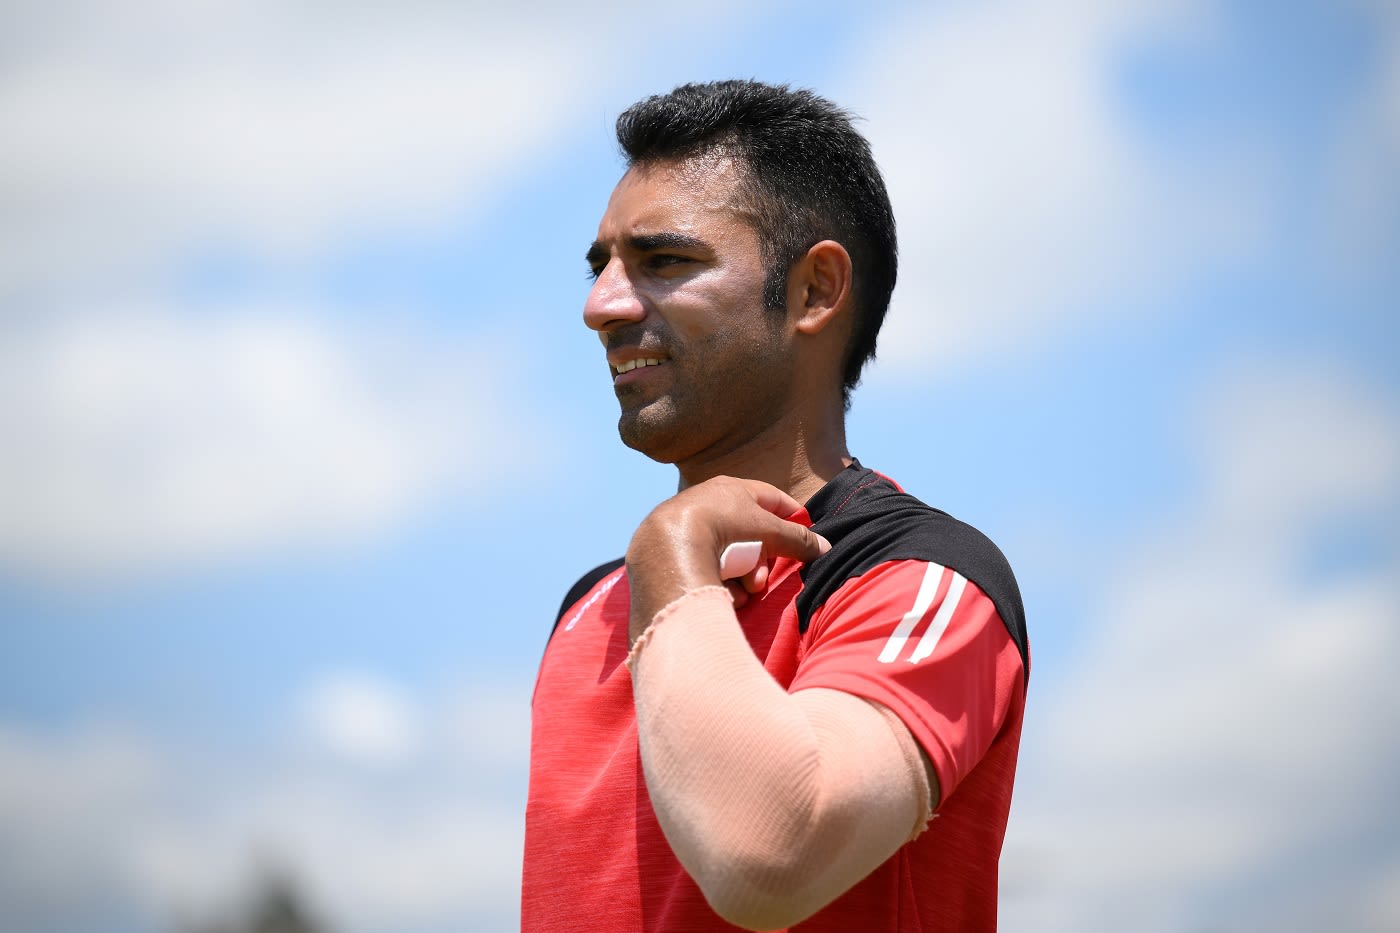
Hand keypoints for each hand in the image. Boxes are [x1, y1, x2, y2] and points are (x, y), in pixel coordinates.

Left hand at [625, 477, 831, 640]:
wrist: (668, 544)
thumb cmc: (723, 525)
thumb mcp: (768, 529)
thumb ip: (798, 539)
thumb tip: (825, 548)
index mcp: (733, 489)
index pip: (773, 499)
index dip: (792, 518)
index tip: (805, 538)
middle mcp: (711, 503)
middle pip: (752, 535)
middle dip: (762, 561)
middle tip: (761, 580)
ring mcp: (691, 528)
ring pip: (731, 556)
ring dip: (742, 576)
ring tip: (741, 590)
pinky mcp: (676, 552)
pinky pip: (708, 568)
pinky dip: (719, 582)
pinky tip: (721, 592)